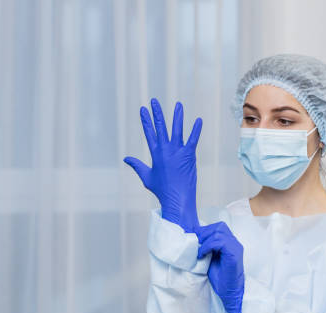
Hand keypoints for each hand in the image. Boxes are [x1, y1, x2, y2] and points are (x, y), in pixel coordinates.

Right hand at [124, 98, 202, 231]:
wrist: (177, 199)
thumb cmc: (162, 190)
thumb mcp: (146, 177)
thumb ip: (137, 165)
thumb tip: (126, 158)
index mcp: (155, 154)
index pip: (149, 133)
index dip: (145, 120)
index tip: (142, 109)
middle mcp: (165, 150)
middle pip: (160, 127)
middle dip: (157, 113)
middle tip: (154, 101)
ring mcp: (178, 152)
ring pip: (177, 130)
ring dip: (177, 117)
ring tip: (178, 105)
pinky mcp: (189, 155)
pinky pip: (193, 139)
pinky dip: (196, 130)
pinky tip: (199, 120)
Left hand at [194, 222, 244, 312]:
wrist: (230, 292)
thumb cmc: (220, 278)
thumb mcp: (210, 259)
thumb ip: (206, 247)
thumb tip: (193, 239)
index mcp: (230, 243)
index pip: (218, 227)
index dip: (204, 231)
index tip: (193, 239)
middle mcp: (234, 243)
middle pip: (219, 226)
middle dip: (204, 233)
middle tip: (196, 245)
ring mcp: (236, 247)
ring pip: (219, 232)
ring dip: (206, 240)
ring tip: (199, 251)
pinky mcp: (234, 254)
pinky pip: (220, 242)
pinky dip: (208, 246)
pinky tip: (202, 255)